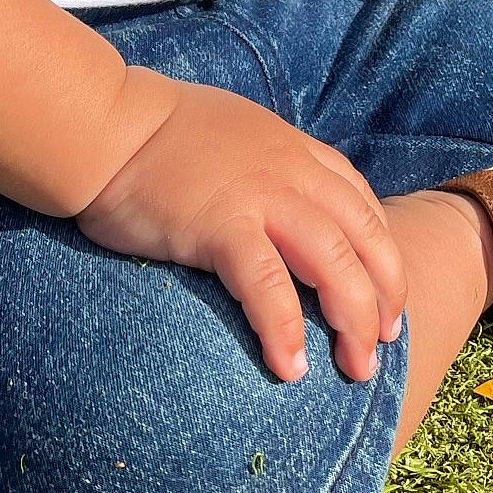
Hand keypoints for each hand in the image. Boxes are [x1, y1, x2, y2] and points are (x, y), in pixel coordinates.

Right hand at [77, 69, 405, 382]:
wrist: (106, 124)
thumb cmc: (153, 134)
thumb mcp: (232, 135)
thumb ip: (263, 166)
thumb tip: (272, 207)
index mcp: (293, 151)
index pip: (361, 203)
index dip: (383, 254)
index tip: (387, 295)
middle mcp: (290, 171)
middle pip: (364, 238)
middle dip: (385, 295)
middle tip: (384, 344)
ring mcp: (260, 197)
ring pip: (334, 264)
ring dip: (354, 321)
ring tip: (357, 369)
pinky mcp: (222, 226)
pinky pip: (268, 287)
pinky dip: (285, 329)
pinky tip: (291, 368)